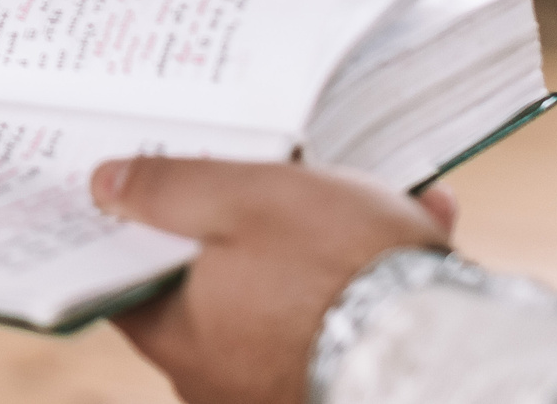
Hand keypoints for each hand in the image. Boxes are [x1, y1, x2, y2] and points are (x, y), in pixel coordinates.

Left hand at [91, 157, 457, 403]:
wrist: (452, 353)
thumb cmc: (338, 272)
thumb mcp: (242, 199)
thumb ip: (166, 190)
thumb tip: (104, 186)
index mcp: (182, 340)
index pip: (125, 278)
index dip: (132, 226)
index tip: (144, 186)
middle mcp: (223, 382)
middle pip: (214, 282)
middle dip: (247, 223)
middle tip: (270, 173)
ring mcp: (285, 388)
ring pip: (294, 295)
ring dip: (327, 242)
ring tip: (369, 191)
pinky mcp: (346, 383)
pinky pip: (349, 318)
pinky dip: (373, 275)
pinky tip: (420, 225)